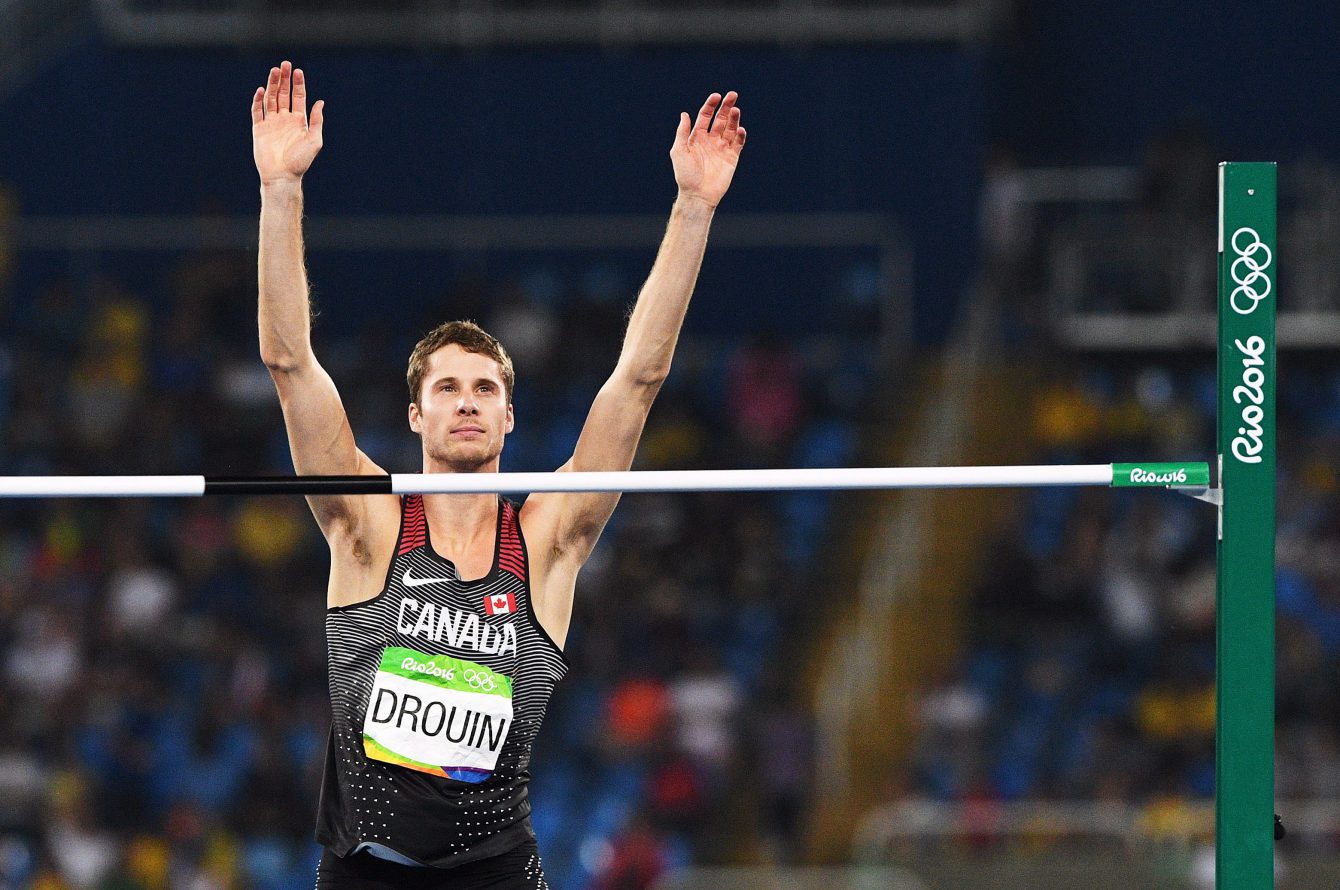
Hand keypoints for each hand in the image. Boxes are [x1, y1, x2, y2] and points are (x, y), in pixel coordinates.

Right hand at [251, 61, 324, 184]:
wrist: (283, 176)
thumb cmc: (301, 161)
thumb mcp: (315, 140)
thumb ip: (317, 120)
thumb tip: (320, 102)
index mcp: (299, 121)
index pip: (298, 97)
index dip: (298, 84)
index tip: (298, 71)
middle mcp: (285, 119)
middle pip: (284, 94)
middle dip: (284, 79)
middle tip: (285, 64)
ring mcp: (271, 123)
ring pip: (271, 99)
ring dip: (272, 85)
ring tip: (274, 71)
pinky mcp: (259, 128)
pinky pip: (257, 111)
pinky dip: (258, 100)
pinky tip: (262, 90)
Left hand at [670, 91, 746, 207]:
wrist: (698, 195)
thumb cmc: (685, 175)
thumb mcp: (679, 151)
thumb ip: (682, 133)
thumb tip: (684, 114)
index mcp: (697, 137)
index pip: (705, 116)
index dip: (711, 105)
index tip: (716, 96)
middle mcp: (711, 141)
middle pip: (720, 119)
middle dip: (726, 107)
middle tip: (733, 95)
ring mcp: (722, 149)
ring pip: (730, 129)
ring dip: (734, 119)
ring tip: (736, 110)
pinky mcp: (731, 158)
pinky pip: (738, 144)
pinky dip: (740, 135)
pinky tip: (740, 129)